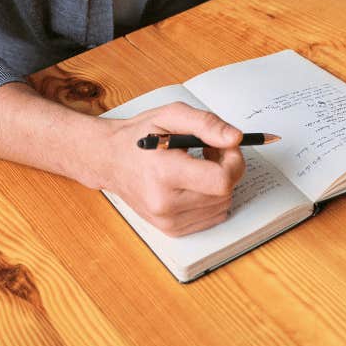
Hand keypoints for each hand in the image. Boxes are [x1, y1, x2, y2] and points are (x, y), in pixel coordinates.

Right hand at [86, 102, 245, 235]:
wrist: (110, 160)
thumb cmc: (139, 136)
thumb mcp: (171, 115)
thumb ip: (206, 124)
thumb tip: (235, 138)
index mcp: (165, 173)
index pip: (221, 181)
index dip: (234, 161)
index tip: (227, 147)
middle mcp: (166, 204)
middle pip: (225, 193)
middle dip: (226, 167)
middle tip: (209, 149)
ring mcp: (168, 221)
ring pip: (221, 206)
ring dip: (219, 184)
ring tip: (199, 164)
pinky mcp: (172, 230)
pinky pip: (211, 217)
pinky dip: (210, 199)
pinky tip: (195, 182)